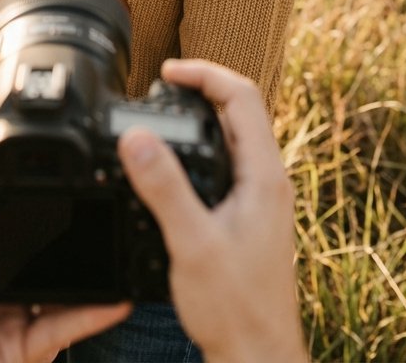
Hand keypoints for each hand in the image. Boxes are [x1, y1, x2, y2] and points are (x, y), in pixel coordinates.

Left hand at [0, 158, 128, 362]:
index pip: (16, 229)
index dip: (41, 209)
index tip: (68, 179)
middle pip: (45, 259)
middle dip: (74, 237)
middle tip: (106, 206)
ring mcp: (9, 320)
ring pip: (62, 292)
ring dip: (93, 274)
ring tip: (120, 242)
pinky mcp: (18, 349)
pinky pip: (62, 329)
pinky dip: (93, 314)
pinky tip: (114, 295)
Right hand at [117, 59, 307, 362]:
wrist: (258, 355)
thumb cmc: (236, 309)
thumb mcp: (191, 243)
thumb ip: (164, 188)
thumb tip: (136, 137)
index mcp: (264, 176)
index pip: (242, 96)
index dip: (205, 73)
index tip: (168, 71)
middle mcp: (269, 181)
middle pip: (241, 110)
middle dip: (201, 88)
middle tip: (162, 85)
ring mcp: (262, 199)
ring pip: (235, 137)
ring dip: (202, 117)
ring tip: (166, 112)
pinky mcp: (251, 217)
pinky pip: (229, 162)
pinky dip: (203, 146)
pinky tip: (176, 164)